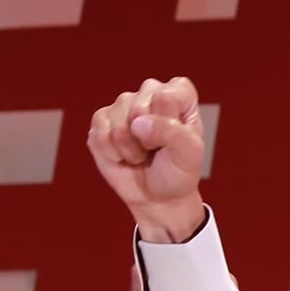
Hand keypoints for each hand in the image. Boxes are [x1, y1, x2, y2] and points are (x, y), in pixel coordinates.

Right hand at [88, 77, 206, 242]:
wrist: (158, 198)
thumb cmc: (177, 172)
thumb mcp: (189, 155)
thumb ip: (171, 132)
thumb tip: (137, 123)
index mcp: (177, 93)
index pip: (166, 96)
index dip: (168, 124)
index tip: (174, 141)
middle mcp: (149, 92)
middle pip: (138, 108)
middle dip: (146, 139)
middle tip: (155, 150)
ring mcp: (123, 104)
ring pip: (117, 122)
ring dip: (129, 149)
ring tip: (141, 154)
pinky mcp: (101, 120)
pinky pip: (100, 134)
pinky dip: (112, 153)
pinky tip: (123, 156)